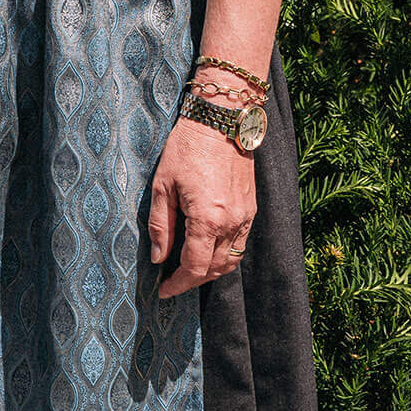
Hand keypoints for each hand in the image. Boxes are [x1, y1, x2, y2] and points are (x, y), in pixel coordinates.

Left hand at [147, 112, 256, 297]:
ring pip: (231, 260)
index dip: (178, 284)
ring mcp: (246, 216)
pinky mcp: (252, 208)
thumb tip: (158, 258)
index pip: (194, 268)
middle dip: (193, 280)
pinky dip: (225, 254)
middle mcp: (232, 222)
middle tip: (172, 281)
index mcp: (208, 219)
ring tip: (188, 269)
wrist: (222, 119)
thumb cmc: (187, 147)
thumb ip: (161, 225)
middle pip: (215, 269)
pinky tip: (208, 248)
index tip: (163, 290)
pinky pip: (240, 243)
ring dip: (211, 271)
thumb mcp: (163, 184)